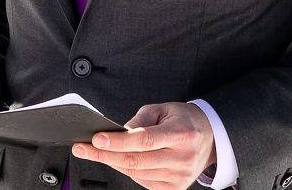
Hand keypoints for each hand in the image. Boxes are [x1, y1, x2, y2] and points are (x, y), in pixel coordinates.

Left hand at [72, 102, 216, 189]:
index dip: (117, 141)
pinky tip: (118, 160)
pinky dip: (127, 170)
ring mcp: (179, 177)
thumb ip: (139, 121)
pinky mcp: (175, 188)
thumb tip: (116, 134)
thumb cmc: (183, 120)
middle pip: (135, 160)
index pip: (144, 140)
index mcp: (180, 134)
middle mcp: (182, 158)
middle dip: (104, 154)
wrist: (210, 138)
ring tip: (96, 151)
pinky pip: (142, 181)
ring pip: (136, 173)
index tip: (96, 138)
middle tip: (81, 148)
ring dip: (112, 162)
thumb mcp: (162, 109)